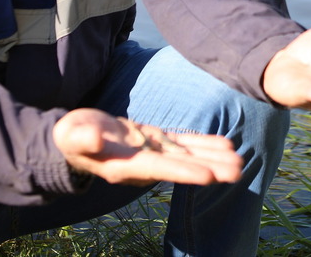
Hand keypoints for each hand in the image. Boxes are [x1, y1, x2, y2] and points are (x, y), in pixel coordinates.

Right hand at [52, 109, 242, 187]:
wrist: (74, 137)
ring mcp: (152, 152)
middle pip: (181, 165)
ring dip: (213, 157)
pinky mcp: (155, 141)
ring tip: (240, 160)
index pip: (159, 168)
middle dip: (209, 168)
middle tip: (239, 172)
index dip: (183, 171)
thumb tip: (96, 138)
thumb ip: (83, 137)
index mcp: (125, 165)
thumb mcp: (71, 134)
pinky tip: (224, 144)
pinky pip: (183, 142)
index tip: (208, 176)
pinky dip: (203, 143)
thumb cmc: (70, 136)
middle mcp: (143, 163)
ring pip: (188, 154)